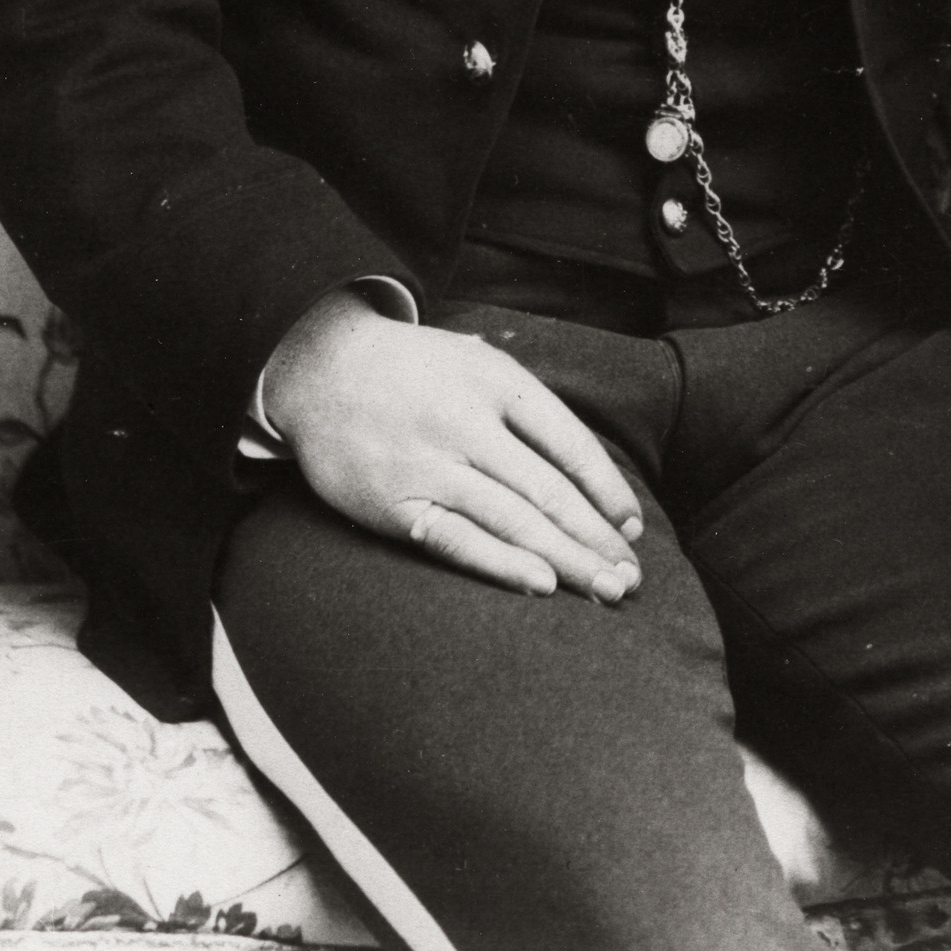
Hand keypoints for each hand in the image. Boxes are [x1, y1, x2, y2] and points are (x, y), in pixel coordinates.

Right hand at [262, 289, 644, 602]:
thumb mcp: (474, 360)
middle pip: (549, 489)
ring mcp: (430, 464)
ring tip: (606, 590)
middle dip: (596, 538)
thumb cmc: (411, 371)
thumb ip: (525, 406)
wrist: (317, 367)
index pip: (570, 443)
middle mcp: (467, 421)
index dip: (608, 490)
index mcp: (496, 382)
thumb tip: (591, 474)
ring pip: (513, 519)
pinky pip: (458, 539)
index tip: (633, 527)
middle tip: (631, 578)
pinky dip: (502, 563)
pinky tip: (541, 584)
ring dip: (567, 559)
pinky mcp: (395, 502)